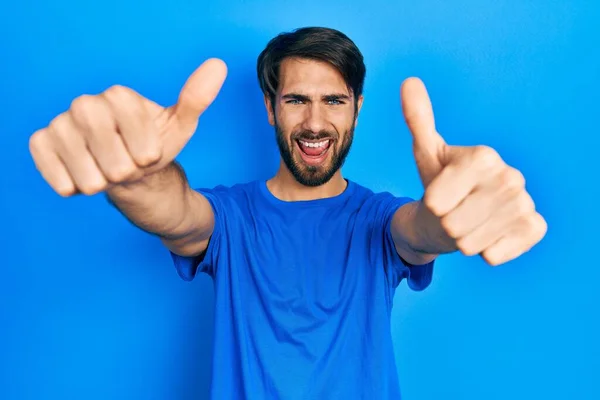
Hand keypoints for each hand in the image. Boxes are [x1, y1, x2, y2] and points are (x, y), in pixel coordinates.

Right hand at [29, 58, 227, 195]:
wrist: (131, 175)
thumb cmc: (153, 149)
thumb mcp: (180, 128)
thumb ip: (195, 99)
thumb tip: (218, 67)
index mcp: (118, 96)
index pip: (131, 125)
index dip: (144, 148)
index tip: (150, 155)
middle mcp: (85, 104)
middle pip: (108, 150)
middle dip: (125, 169)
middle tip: (128, 167)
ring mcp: (61, 124)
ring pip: (85, 169)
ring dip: (102, 182)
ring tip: (107, 172)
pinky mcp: (42, 144)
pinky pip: (55, 172)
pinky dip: (73, 184)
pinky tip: (83, 178)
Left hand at [400, 77, 546, 265]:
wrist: (461, 216)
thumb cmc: (440, 185)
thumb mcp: (426, 154)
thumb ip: (419, 119)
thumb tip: (409, 81)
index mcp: (483, 156)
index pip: (437, 200)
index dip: (432, 204)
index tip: (440, 195)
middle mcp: (511, 176)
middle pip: (453, 223)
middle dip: (446, 224)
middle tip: (455, 212)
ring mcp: (525, 202)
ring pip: (470, 242)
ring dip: (463, 240)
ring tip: (469, 223)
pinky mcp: (534, 227)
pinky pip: (496, 254)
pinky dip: (485, 251)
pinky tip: (489, 236)